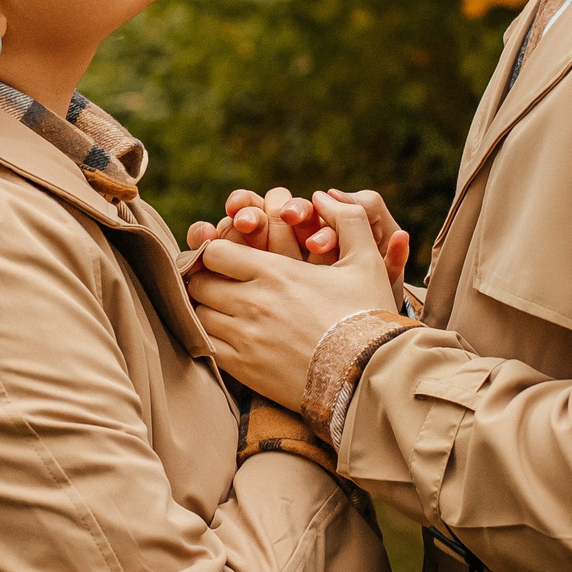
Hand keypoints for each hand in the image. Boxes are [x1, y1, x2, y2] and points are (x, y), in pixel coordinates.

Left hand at [187, 192, 399, 411]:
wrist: (371, 375)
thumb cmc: (369, 316)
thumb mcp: (366, 261)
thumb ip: (347, 220)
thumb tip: (321, 196)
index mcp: (274, 272)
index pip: (214, 252)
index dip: (215, 252)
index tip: (226, 258)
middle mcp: (252, 303)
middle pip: (199, 284)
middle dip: (207, 280)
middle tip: (222, 284)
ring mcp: (245, 338)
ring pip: (199, 315)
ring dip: (208, 310)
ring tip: (226, 311)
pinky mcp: (244, 369)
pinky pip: (206, 347)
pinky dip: (209, 339)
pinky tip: (228, 338)